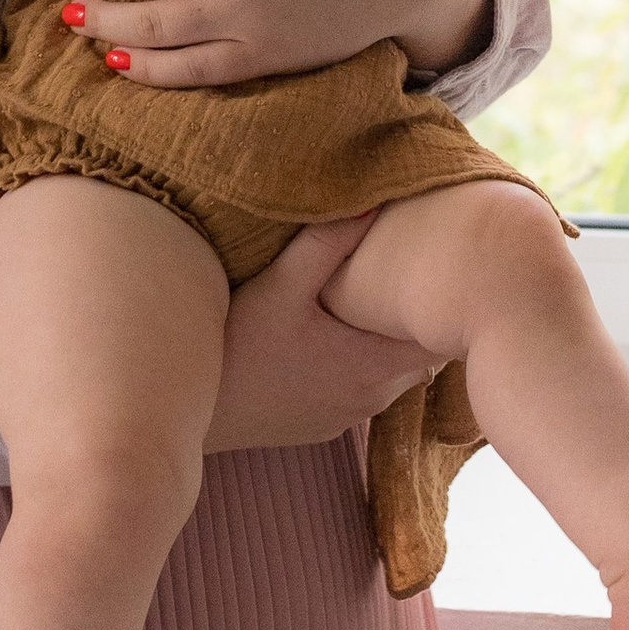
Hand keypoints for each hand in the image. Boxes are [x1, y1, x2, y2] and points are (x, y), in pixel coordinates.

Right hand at [203, 215, 434, 451]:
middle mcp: (370, 398)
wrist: (187, 410)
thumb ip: (328, 243)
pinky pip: (360, 394)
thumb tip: (374, 202)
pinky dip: (359, 368)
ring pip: (391, 377)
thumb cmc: (235, 348)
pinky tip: (331, 341)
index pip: (440, 339)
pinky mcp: (321, 427)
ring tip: (369, 304)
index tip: (434, 273)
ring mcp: (346, 417)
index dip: (441, 306)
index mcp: (372, 364)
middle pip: (420, 356)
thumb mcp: (280, 286)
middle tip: (405, 277)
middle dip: (416, 320)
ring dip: (386, 345)